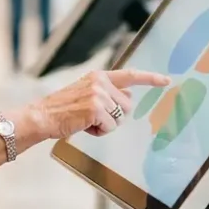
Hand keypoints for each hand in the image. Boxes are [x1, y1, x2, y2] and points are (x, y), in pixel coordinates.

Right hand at [31, 70, 170, 138]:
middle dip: (115, 116)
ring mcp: (98, 95)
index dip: (150, 78)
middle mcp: (100, 82)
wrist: (42, 116)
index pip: (130, 75)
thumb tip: (129, 98)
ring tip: (86, 121)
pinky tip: (84, 126)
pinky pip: (110, 127)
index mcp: (99, 76)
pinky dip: (99, 132)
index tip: (166, 80)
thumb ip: (108, 93)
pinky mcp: (95, 109)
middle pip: (128, 106)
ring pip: (120, 118)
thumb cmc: (64, 109)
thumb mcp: (87, 93)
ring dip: (106, 125)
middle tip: (93, 117)